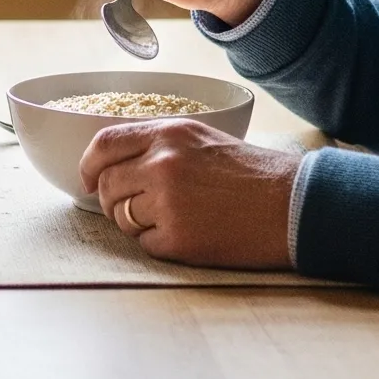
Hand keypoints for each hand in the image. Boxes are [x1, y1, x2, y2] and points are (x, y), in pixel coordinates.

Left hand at [81, 119, 298, 268]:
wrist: (293, 204)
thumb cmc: (252, 172)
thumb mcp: (202, 138)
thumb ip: (158, 145)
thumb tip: (115, 163)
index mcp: (167, 134)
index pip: (103, 144)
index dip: (87, 164)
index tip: (86, 179)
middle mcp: (161, 164)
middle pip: (107, 184)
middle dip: (111, 199)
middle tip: (129, 206)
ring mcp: (167, 203)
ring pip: (121, 216)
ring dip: (135, 222)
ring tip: (168, 219)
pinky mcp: (178, 239)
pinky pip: (146, 244)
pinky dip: (159, 243)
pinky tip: (186, 235)